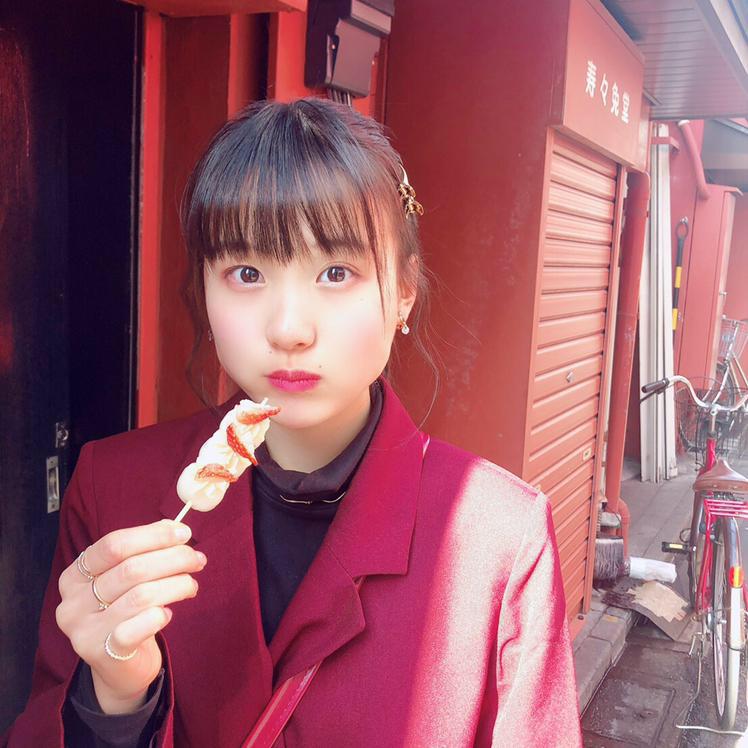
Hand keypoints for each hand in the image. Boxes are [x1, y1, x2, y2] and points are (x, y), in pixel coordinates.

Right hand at [56, 519, 205, 713]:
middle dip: (173, 559)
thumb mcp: (129, 578)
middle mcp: (72, 602)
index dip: (153, 536)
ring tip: (191, 585)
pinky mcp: (102, 654)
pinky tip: (168, 613)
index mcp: (76, 575)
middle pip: (131, 568)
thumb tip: (174, 527)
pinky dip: (160, 615)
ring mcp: (84, 630)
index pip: (114, 544)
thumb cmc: (128, 612)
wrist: (120, 666)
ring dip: (176, 585)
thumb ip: (145, 550)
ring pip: (141, 595)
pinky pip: (138, 627)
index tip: (184, 533)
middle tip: (198, 560)